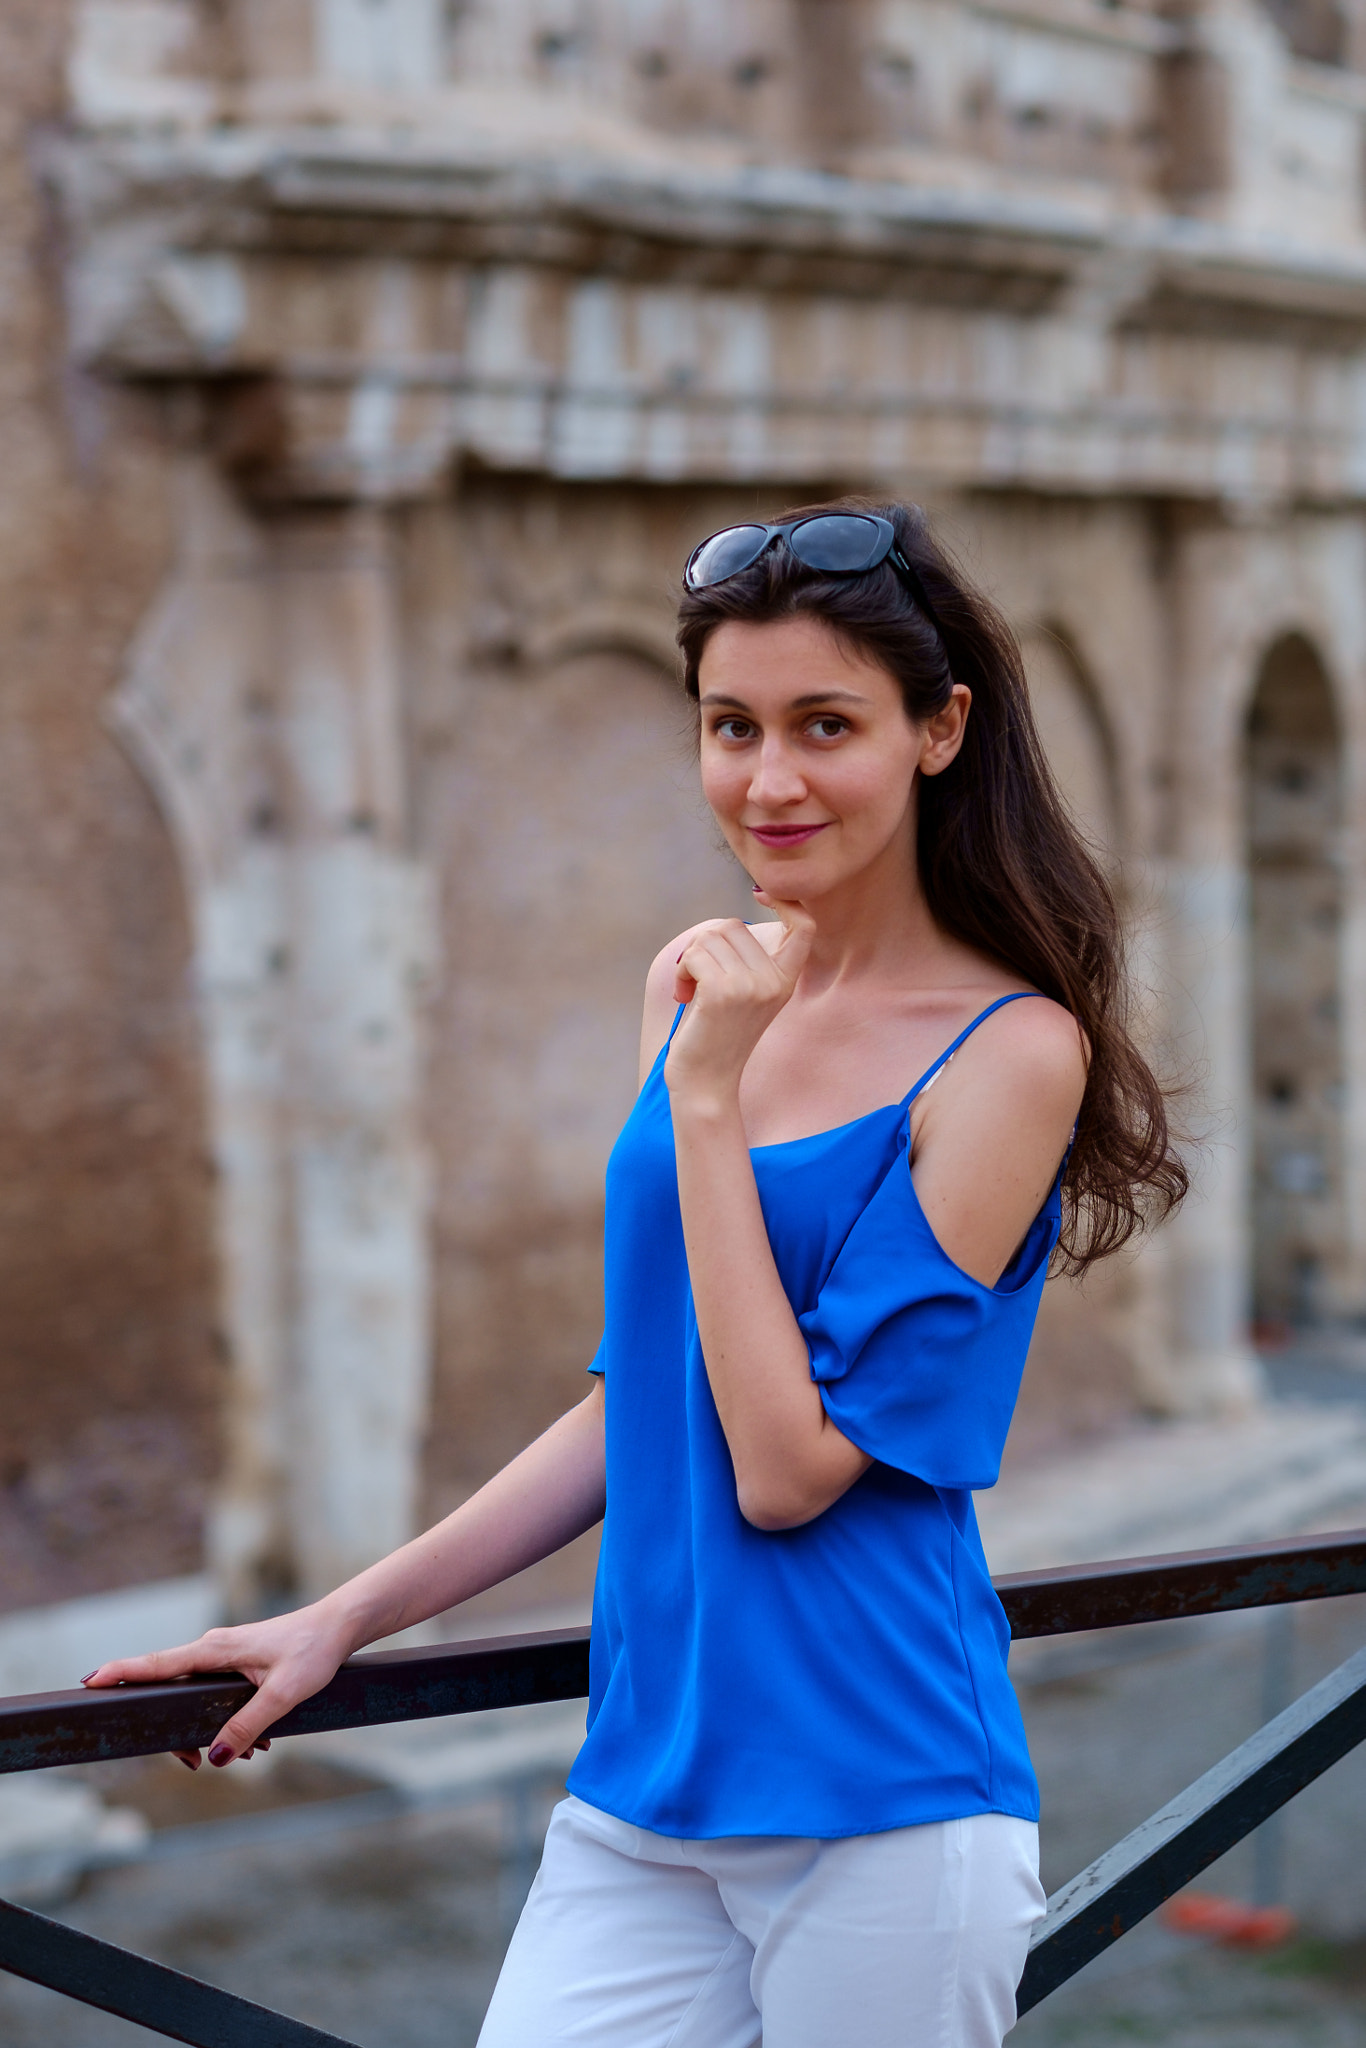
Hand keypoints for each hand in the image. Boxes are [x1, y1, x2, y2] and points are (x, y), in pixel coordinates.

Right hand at [80, 1604, 353, 1770]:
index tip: (88, 1682)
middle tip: (191, 1762)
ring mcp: (223, 1656)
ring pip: (195, 1698)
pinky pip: (215, 1696)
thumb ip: (248, 1725)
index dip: (120, 1674)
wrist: (338, 1627)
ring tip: (251, 1752)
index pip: (155, 1664)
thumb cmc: (312, 1651)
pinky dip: (228, 1721)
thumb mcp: (283, 1694)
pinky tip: (258, 1741)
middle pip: (169, 1692)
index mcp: (214, 1650)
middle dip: (178, 1731)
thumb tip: (217, 1755)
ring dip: (211, 1730)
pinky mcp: (236, 1663)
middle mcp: (211, 1650)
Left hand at [666, 893, 814, 1105]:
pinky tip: (684, 996)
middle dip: (705, 947)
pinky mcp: (723, 992)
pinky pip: (693, 955)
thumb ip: (746, 962)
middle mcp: (774, 982)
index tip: (760, 895)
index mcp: (785, 981)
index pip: (803, 928)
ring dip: (689, 960)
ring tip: (691, 991)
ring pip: (708, 938)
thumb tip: (727, 926)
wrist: (706, 1083)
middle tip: (698, 980)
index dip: (786, 903)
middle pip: (732, 926)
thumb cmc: (716, 1037)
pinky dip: (681, 971)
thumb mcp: (744, 995)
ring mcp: (751, 986)